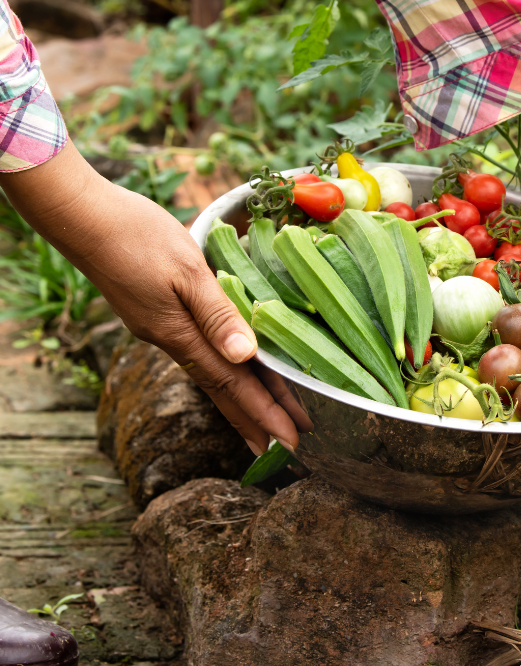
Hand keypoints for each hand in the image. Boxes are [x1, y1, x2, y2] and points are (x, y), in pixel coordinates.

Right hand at [0, 143, 308, 454]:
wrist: (84, 217)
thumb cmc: (137, 236)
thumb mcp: (186, 270)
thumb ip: (217, 312)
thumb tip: (246, 356)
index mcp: (180, 334)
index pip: (232, 385)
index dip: (264, 413)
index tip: (291, 442)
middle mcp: (172, 339)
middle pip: (224, 389)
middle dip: (257, 419)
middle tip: (290, 448)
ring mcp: (163, 327)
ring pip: (213, 372)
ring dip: (243, 399)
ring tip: (269, 421)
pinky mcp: (158, 313)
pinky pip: (203, 352)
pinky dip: (225, 370)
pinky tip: (235, 370)